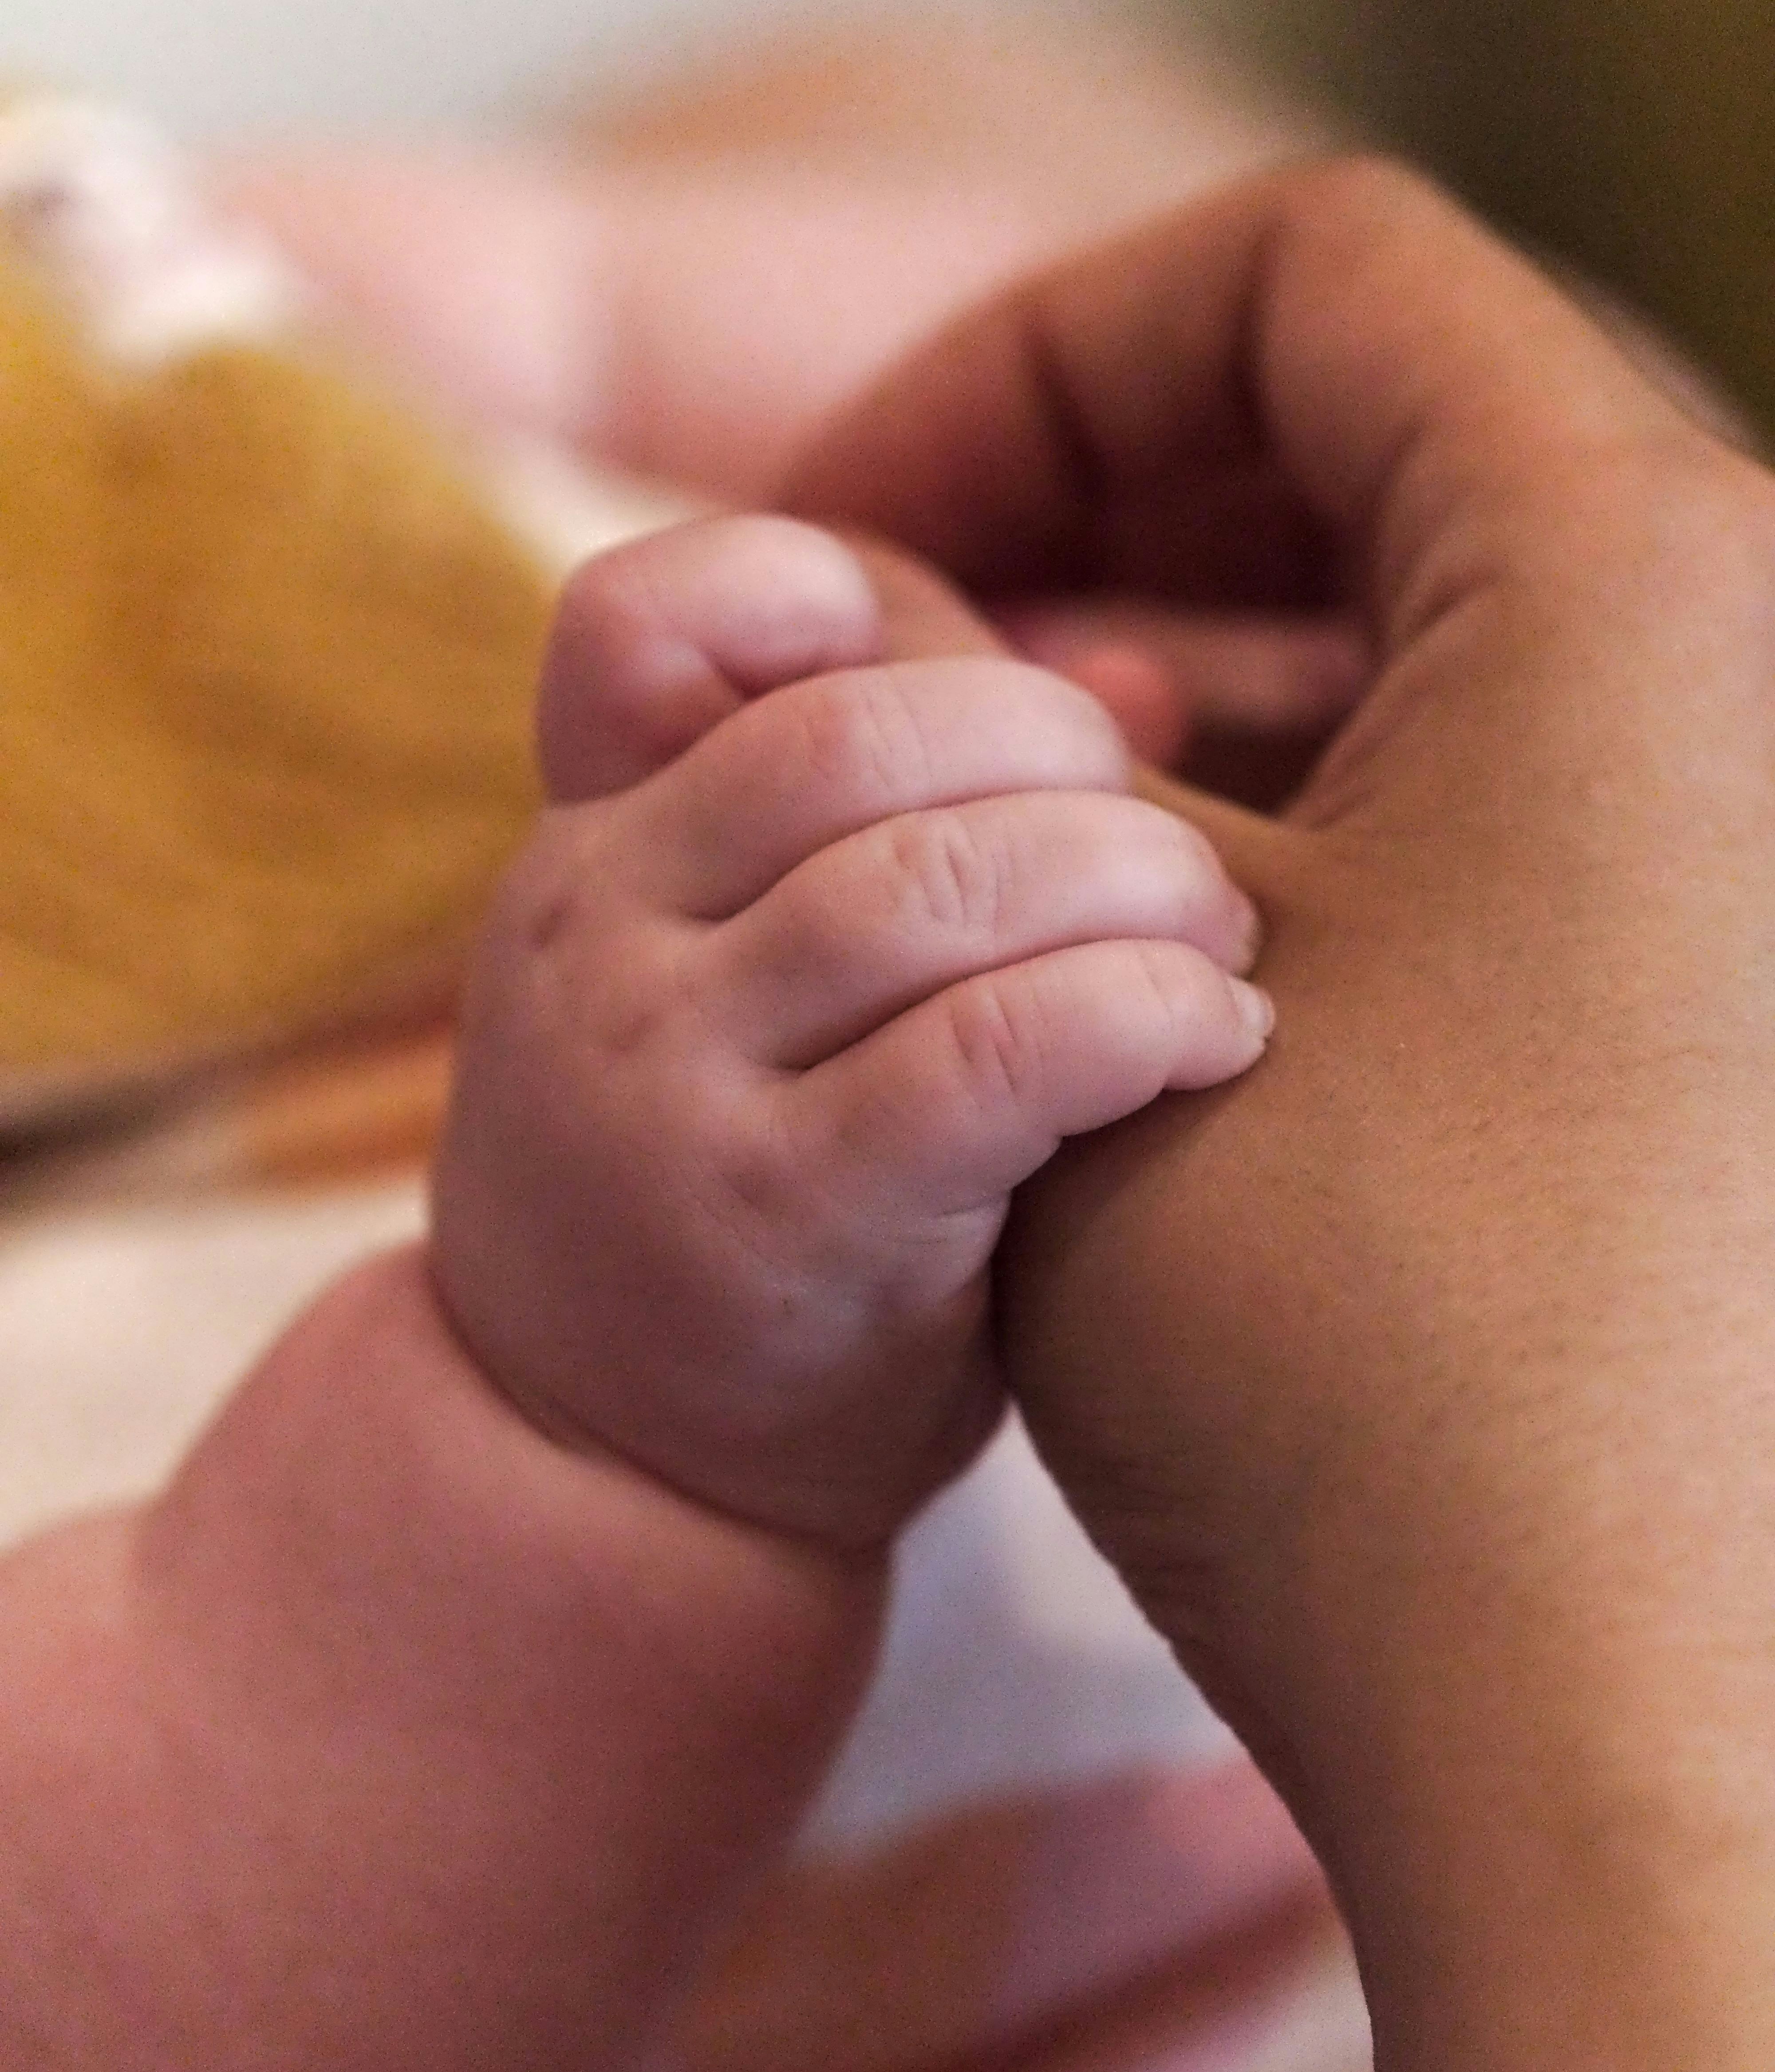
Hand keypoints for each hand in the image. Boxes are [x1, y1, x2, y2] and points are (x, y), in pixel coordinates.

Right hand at [432, 515, 1268, 1551]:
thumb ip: (895, 822)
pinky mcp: (779, 1227)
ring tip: (1222, 947)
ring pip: (936, 881)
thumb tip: (1147, 676)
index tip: (1002, 677)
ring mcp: (670, 1083)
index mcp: (587, 849)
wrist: (609, 1479)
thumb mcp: (747, 989)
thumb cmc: (746, 1196)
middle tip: (1175, 848)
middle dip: (1067, 760)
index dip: (833, 593)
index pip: (646, 618)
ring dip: (1134, 887)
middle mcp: (595, 938)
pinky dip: (1140, 1017)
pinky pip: (993, 1053)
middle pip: (863, 732)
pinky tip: (1215, 1041)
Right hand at [788, 159, 1774, 2071]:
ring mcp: (1761, 823)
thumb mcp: (1105, 977)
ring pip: (1441, 616)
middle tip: (907, 654)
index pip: (1304, 273)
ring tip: (1013, 801)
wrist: (1609, 1737)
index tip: (858, 526)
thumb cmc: (1361, 1359)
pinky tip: (1160, 912)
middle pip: (1387, 430)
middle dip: (1107, 512)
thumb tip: (836, 591)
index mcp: (1634, 568)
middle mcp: (1751, 654)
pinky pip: (1504, 773)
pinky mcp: (1736, 974)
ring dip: (1201, 666)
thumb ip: (972, 728)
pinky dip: (1315, 789)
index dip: (1033, 358)